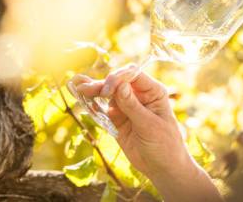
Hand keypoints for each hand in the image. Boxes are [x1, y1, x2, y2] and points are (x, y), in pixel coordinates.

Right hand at [71, 66, 221, 201]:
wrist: (163, 167)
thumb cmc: (164, 144)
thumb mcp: (150, 125)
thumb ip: (133, 106)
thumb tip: (119, 85)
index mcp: (153, 91)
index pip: (133, 75)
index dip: (118, 78)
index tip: (106, 90)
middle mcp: (139, 95)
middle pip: (117, 83)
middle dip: (102, 85)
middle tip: (85, 89)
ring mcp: (127, 107)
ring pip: (108, 95)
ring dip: (93, 93)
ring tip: (78, 90)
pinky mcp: (118, 119)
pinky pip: (103, 110)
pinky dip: (93, 106)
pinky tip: (84, 102)